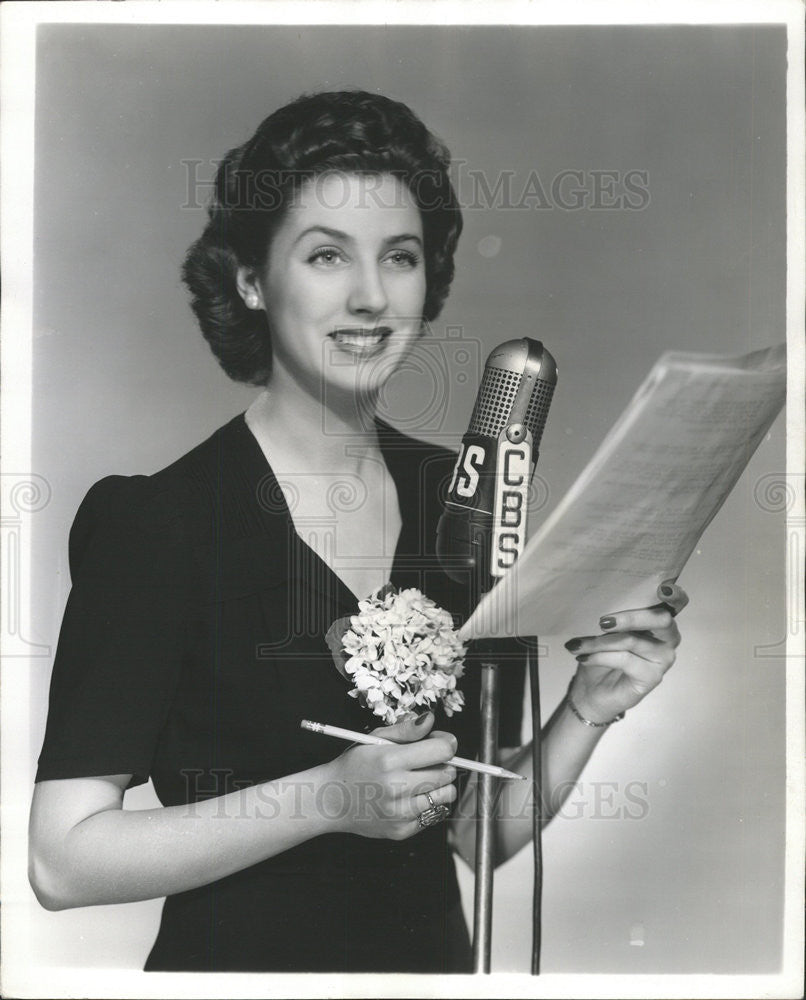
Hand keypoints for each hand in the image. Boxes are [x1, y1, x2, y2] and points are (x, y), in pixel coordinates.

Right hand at [322, 712, 457, 840]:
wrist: (330, 801)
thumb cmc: (353, 766)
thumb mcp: (374, 739)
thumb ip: (406, 730)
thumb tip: (430, 720)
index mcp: (390, 760)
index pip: (442, 750)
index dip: (446, 742)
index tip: (438, 741)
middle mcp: (397, 788)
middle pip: (448, 773)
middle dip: (443, 764)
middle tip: (425, 762)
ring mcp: (400, 813)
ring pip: (446, 795)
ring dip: (439, 785)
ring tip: (419, 780)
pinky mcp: (402, 830)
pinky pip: (434, 814)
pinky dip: (427, 804)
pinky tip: (408, 798)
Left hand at [563, 581, 686, 723]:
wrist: (592, 691)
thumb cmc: (601, 655)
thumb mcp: (604, 632)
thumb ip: (613, 616)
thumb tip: (601, 601)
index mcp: (658, 621)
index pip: (676, 604)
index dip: (675, 595)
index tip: (662, 589)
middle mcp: (668, 638)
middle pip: (660, 620)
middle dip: (630, 617)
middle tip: (602, 622)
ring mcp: (663, 659)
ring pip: (633, 641)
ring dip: (600, 642)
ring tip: (578, 645)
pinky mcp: (653, 677)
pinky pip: (625, 660)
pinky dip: (600, 656)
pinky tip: (584, 658)